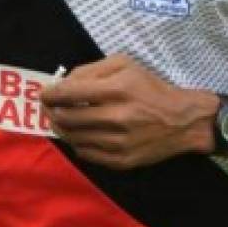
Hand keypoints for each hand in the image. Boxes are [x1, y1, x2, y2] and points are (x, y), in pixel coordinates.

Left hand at [41, 54, 217, 169]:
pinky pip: (86, 154)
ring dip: (61, 128)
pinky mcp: (121, 161)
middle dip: (51, 112)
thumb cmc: (151, 88)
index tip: (44, 94)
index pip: (69, 93)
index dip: (50, 94)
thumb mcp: (125, 65)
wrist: (183, 121)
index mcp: (118, 89)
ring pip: (73, 137)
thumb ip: (91, 70)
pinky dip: (77, 143)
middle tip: (50, 108)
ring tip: (62, 120)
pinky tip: (81, 134)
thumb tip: (63, 83)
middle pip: (66, 118)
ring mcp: (118, 142)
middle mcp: (117, 117)